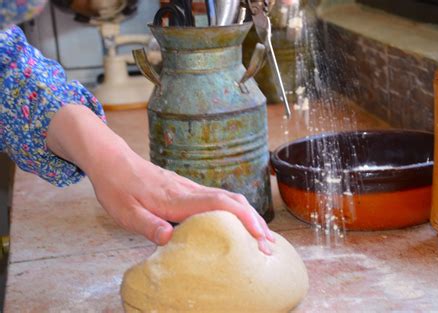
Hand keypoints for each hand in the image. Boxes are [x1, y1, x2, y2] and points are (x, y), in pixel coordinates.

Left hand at [47, 105, 273, 253]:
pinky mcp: (187, 189)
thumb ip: (147, 225)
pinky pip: (219, 198)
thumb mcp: (125, 212)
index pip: (218, 204)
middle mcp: (189, 190)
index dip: (243, 217)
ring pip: (228, 198)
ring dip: (248, 216)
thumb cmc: (117, 187)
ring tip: (262, 238)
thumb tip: (170, 239)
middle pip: (232, 200)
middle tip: (269, 245)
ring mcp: (190, 187)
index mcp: (176, 198)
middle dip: (255, 221)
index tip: (260, 234)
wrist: (112, 160)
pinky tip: (238, 224)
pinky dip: (236, 211)